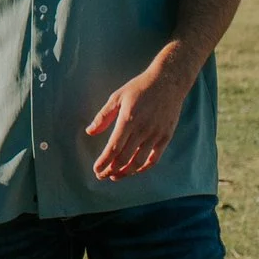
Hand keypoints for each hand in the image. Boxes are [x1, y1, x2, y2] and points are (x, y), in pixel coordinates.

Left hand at [85, 49, 192, 181]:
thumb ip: (103, 116)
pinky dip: (143, 168)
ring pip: (138, 162)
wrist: (168, 82)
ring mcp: (155, 135)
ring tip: (115, 176)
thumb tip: (90, 131)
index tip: (96, 169)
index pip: (114, 148)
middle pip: (124, 158)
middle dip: (111, 170)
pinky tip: (134, 170)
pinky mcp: (165, 137)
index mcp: (128, 119)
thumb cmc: (140, 88)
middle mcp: (142, 130)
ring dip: (125, 172)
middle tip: (102, 175)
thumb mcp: (117, 97)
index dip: (104, 161)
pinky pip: (154, 159)